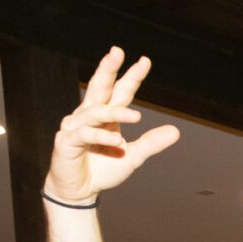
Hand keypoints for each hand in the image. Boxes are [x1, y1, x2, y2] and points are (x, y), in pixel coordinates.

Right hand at [44, 48, 180, 203]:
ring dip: (116, 112)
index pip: (120, 91)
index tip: (145, 61)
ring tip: (136, 117)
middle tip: (118, 51)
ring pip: (96, 111)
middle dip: (108, 68)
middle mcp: (89, 115)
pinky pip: (85, 134)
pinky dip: (102, 136)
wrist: (79, 191)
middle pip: (99, 87)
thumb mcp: (132, 156)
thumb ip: (151, 143)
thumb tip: (176, 131)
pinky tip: (118, 140)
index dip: (132, 76)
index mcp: (105, 116)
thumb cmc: (102, 169)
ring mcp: (75, 126)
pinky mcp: (66, 141)